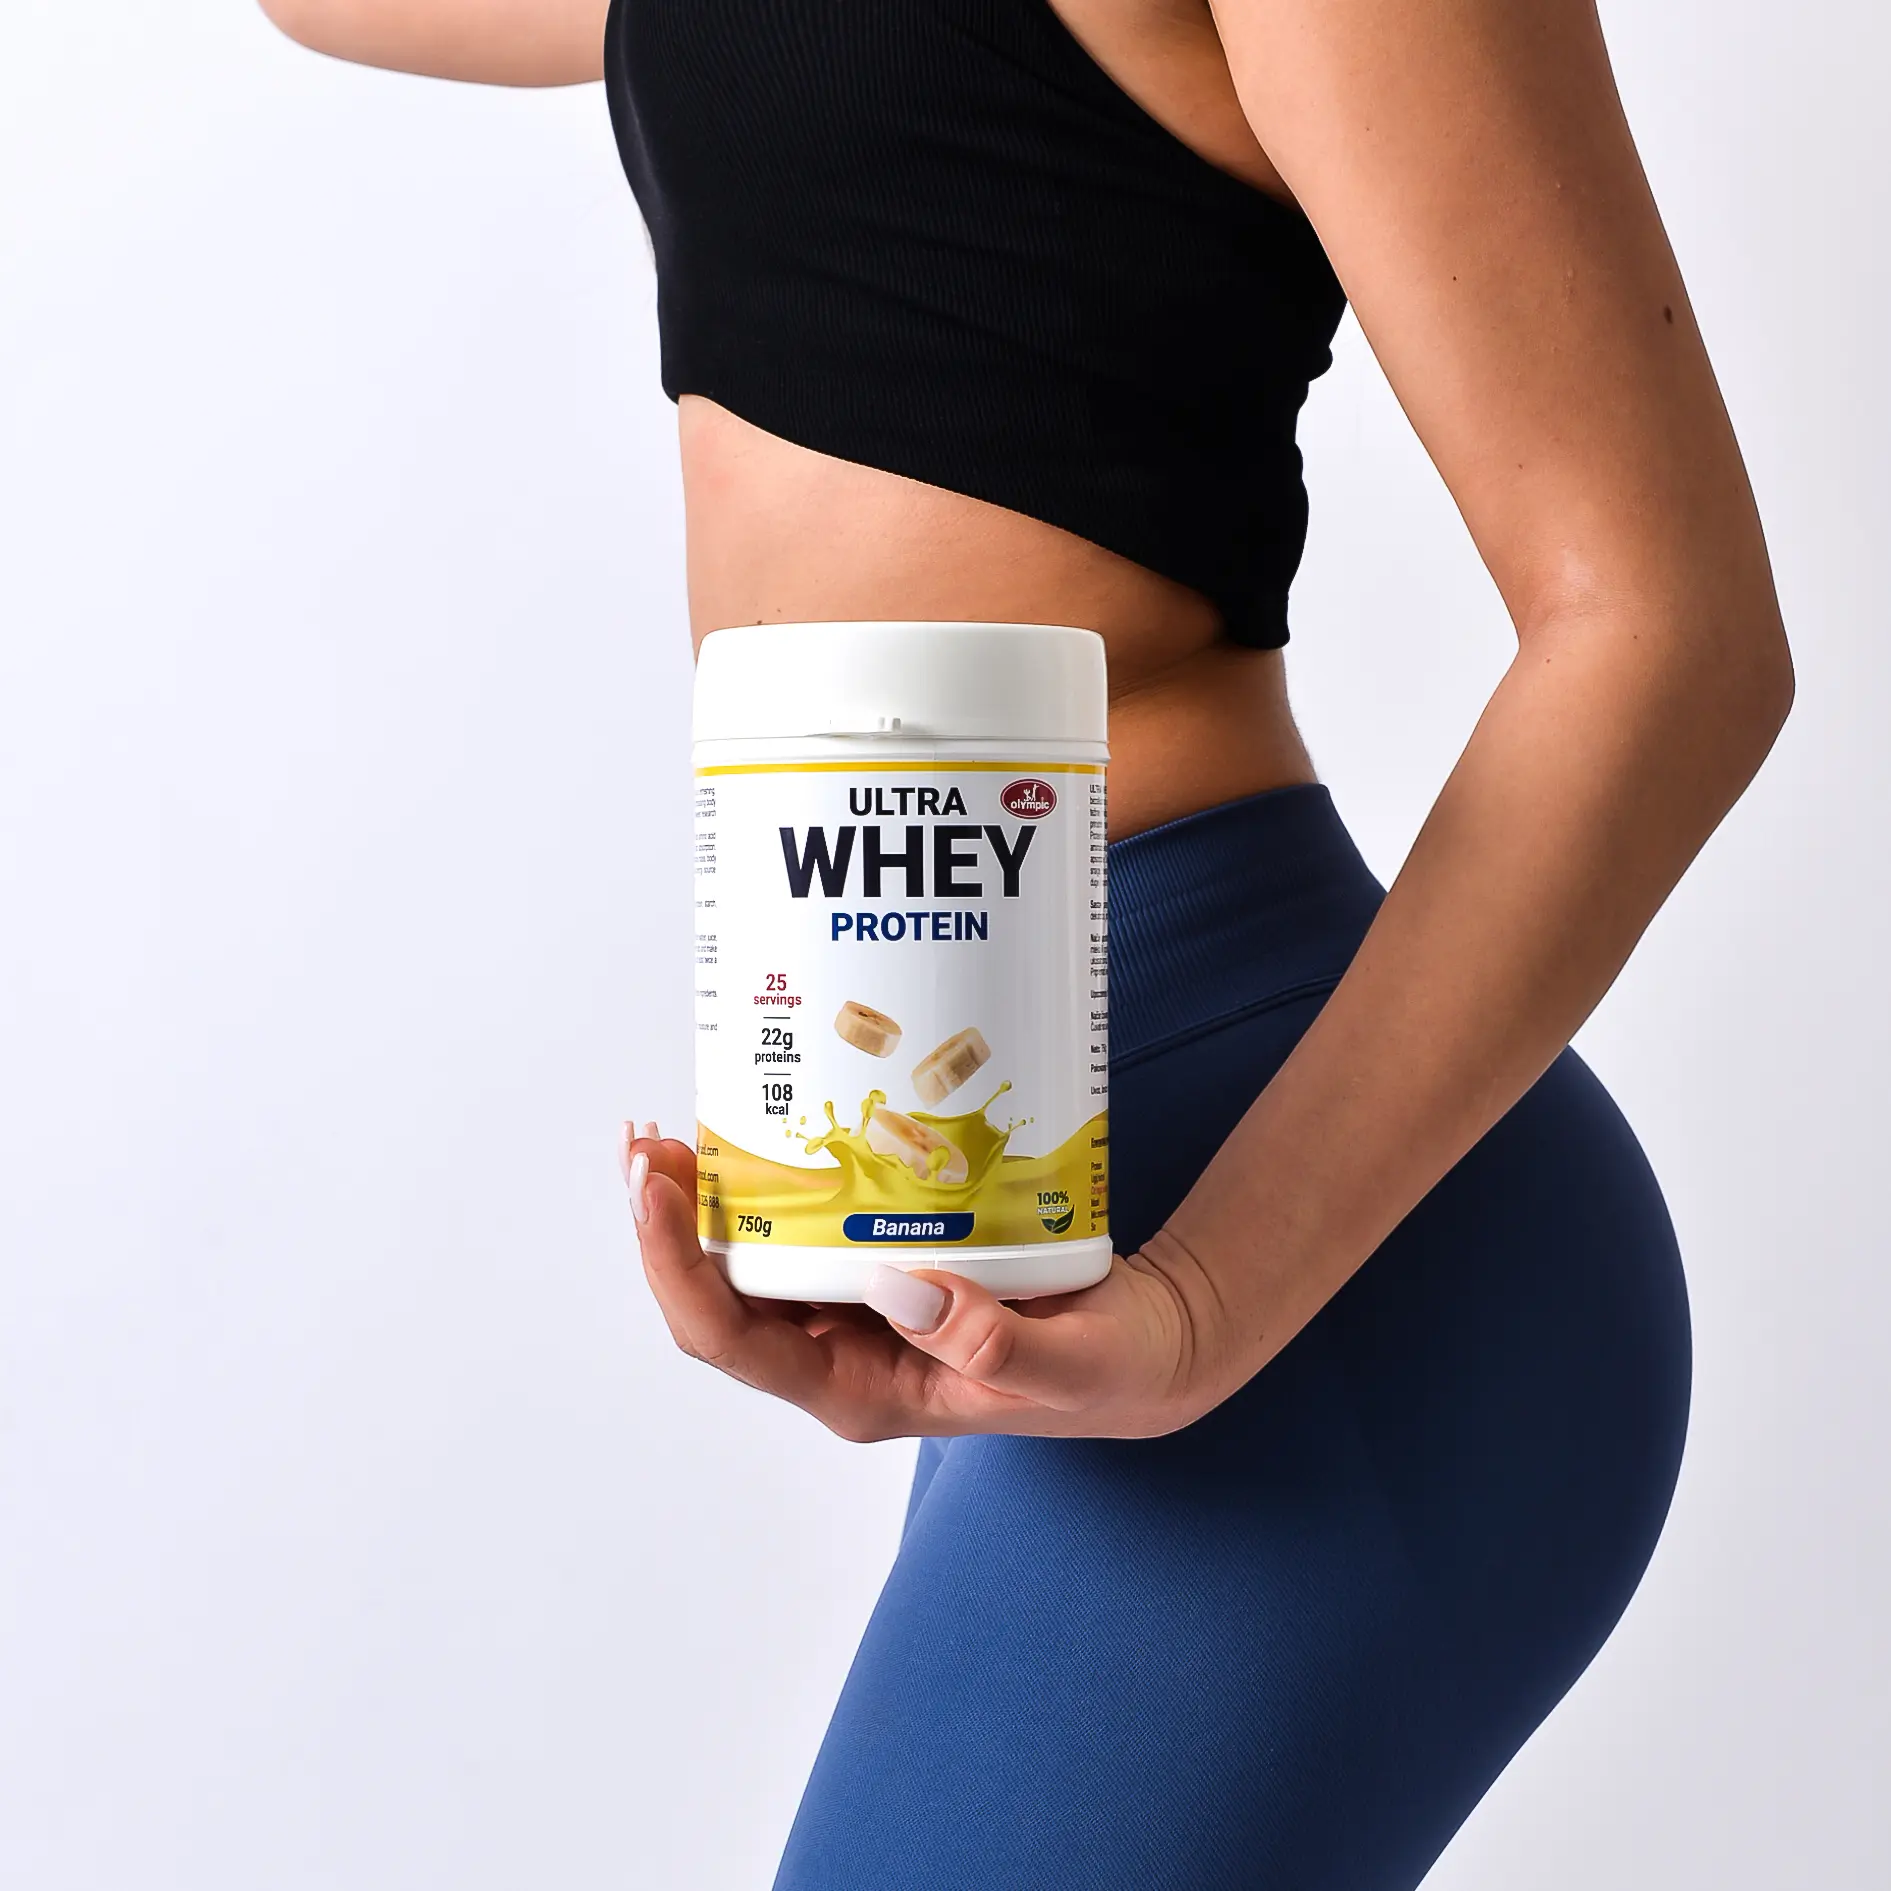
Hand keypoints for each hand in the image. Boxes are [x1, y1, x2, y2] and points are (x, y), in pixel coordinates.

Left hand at [620, 1124, 1216, 1440]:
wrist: (1145, 1345)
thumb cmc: (1107, 1369)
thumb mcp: (1070, 1368)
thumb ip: (994, 1345)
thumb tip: (903, 1289)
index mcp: (861, 1390)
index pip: (733, 1340)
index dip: (676, 1268)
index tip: (657, 1190)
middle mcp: (840, 1351)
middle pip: (715, 1295)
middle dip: (667, 1221)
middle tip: (648, 1139)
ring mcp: (855, 1308)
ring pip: (749, 1258)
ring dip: (702, 1197)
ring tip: (675, 1126)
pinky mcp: (882, 1263)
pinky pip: (802, 1223)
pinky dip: (769, 1177)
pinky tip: (764, 1125)